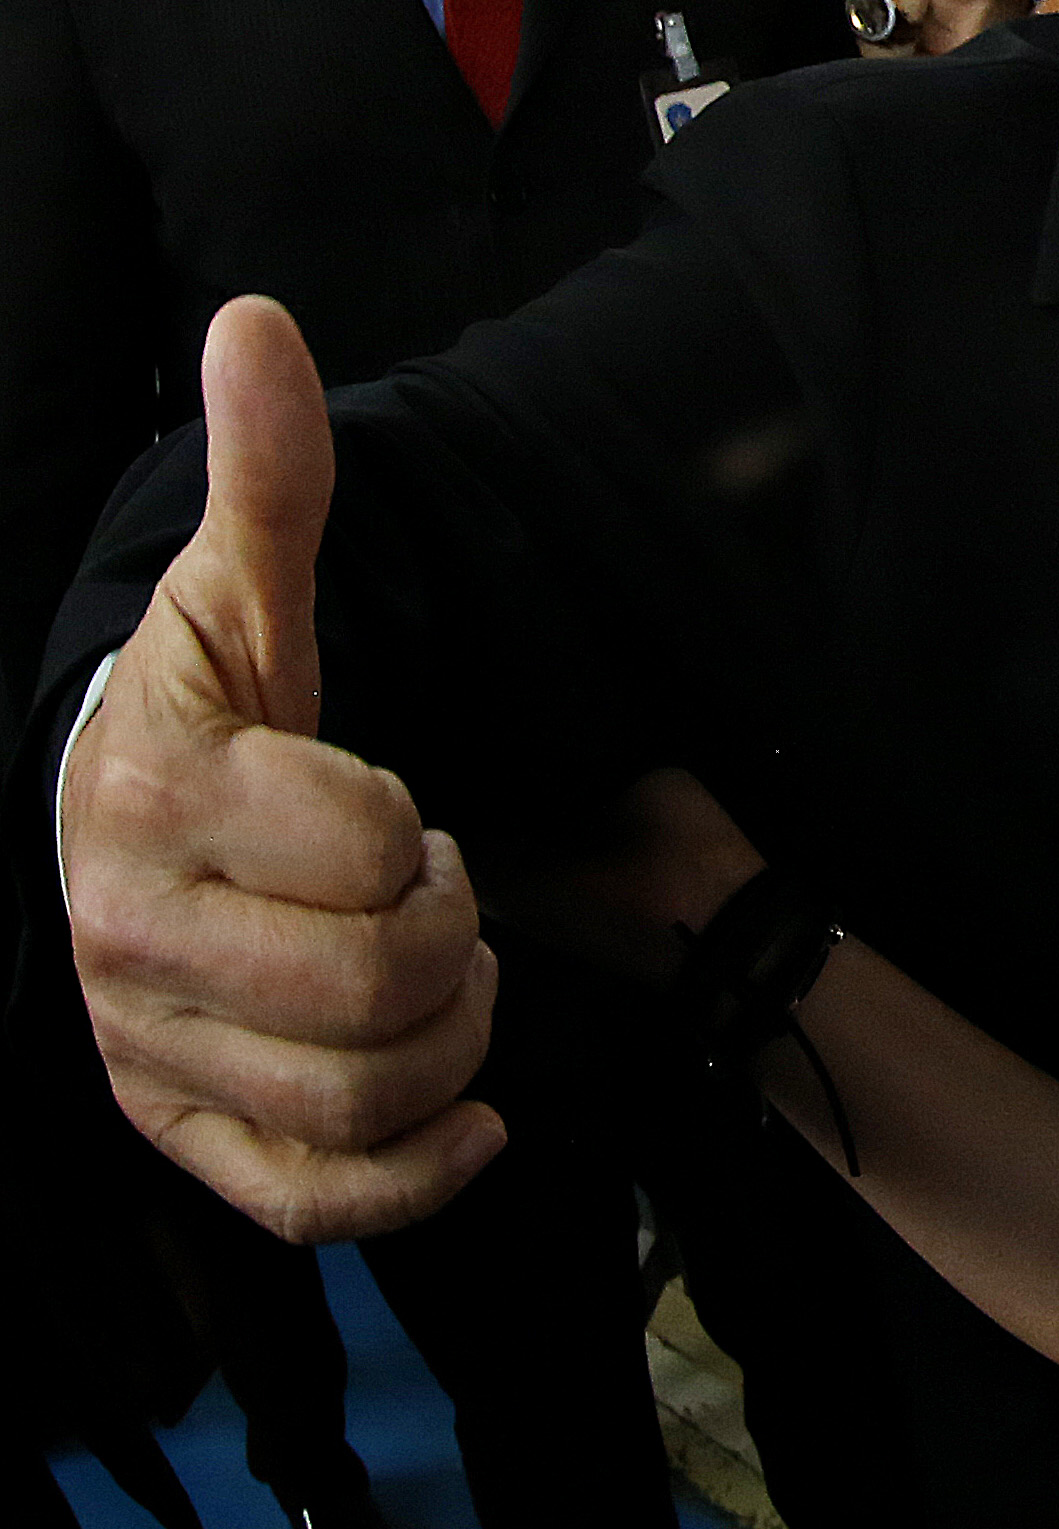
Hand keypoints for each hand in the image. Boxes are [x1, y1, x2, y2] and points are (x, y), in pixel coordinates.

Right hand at [58, 298, 503, 1242]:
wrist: (119, 832)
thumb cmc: (215, 717)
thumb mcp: (248, 595)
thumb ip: (273, 478)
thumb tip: (258, 328)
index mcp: (159, 799)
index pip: (370, 846)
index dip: (425, 830)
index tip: (401, 811)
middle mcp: (131, 937)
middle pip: (382, 985)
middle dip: (454, 936)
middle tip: (433, 894)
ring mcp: (151, 1049)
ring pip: (366, 1094)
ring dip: (453, 1040)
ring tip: (436, 978)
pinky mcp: (184, 1135)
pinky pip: (318, 1200)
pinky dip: (420, 1173)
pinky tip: (469, 1112)